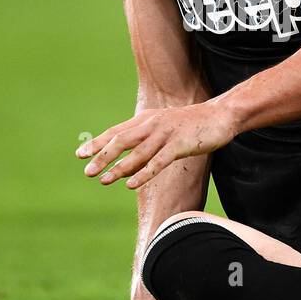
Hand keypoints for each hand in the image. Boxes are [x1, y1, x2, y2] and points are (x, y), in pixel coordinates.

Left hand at [77, 101, 237, 189]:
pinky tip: (130, 184)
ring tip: (103, 180)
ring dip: (118, 167)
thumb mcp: (164, 128)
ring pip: (137, 153)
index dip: (97, 143)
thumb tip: (126, 160)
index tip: (80, 154)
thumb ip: (145, 140)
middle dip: (102, 156)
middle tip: (87, 171)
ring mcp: (165, 135)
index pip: (116, 131)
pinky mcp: (179, 145)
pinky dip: (143, 173)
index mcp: (146, 119)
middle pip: (121, 141)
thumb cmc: (190, 125)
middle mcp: (152, 125)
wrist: (220, 115)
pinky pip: (158, 162)